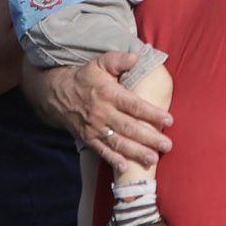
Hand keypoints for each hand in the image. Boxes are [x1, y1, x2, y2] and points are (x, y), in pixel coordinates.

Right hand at [32, 53, 172, 174]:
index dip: (151, 113)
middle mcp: (103, 113)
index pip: (133, 105)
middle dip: (149, 137)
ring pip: (118, 142)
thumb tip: (135, 57)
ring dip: (136, 152)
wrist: (56, 94)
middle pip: (129, 127)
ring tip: (152, 159)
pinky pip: (102, 151)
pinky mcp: (88, 139)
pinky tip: (125, 168)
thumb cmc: (84, 78)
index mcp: (109, 94)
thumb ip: (117, 60)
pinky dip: (113, 160)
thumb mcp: (99, 63)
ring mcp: (95, 128)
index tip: (169, 120)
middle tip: (167, 145)